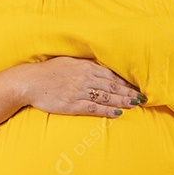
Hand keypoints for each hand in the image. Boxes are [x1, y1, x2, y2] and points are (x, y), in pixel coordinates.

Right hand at [19, 57, 145, 117]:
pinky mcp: (73, 104)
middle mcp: (85, 78)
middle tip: (142, 97)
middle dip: (129, 92)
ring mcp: (79, 92)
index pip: (111, 74)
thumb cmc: (49, 71)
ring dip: (123, 101)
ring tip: (135, 105)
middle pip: (113, 86)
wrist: (30, 82)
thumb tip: (101, 68)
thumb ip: (86, 64)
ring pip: (107, 97)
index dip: (126, 81)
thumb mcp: (69, 61)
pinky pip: (94, 108)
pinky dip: (107, 110)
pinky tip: (118, 113)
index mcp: (85, 67)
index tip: (137, 86)